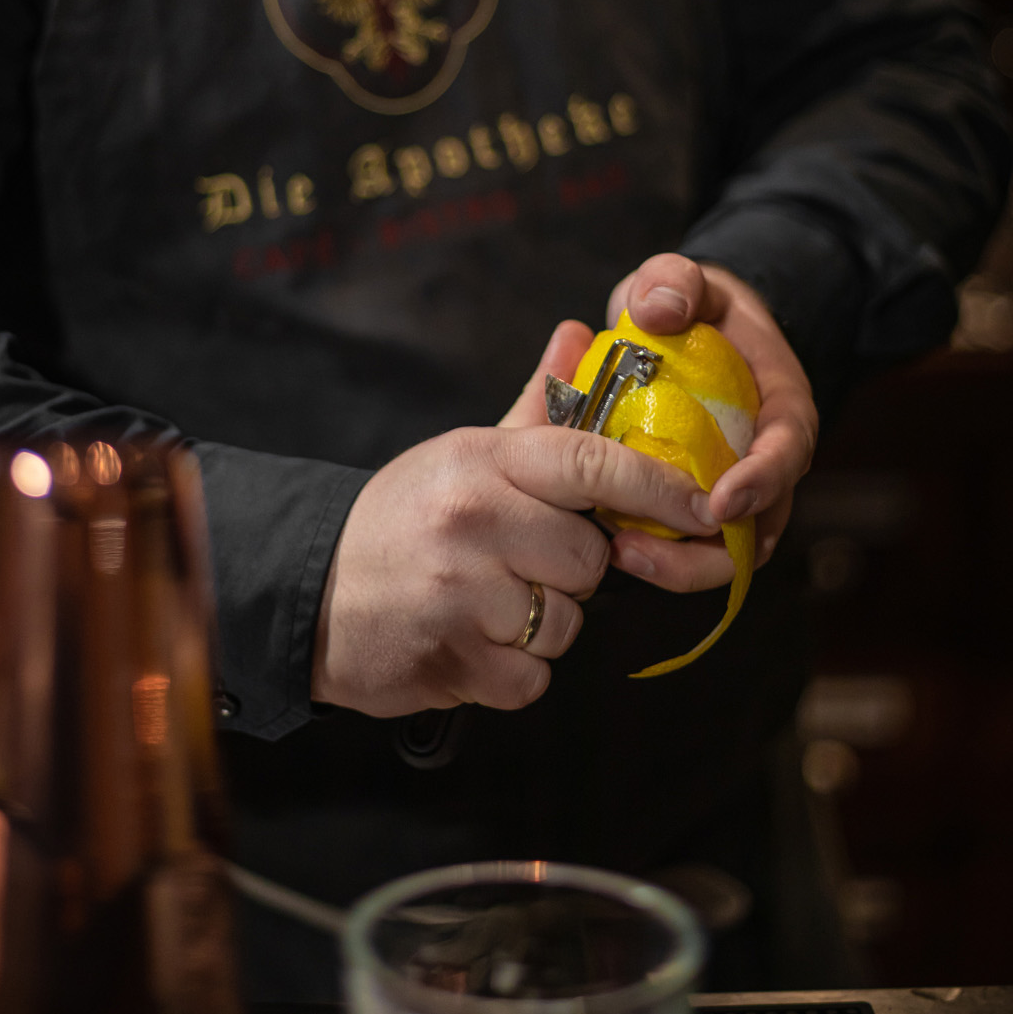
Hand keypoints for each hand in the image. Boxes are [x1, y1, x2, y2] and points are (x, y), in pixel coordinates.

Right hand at [311, 328, 720, 718]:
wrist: (306, 594)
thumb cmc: (400, 520)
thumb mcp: (460, 455)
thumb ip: (533, 409)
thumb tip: (577, 335)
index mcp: (481, 462)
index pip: (592, 463)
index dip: (659, 488)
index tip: (706, 508)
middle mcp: (474, 521)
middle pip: (590, 560)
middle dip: (571, 573)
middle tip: (522, 565)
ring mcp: (462, 596)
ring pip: (565, 625)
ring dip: (540, 625)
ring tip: (485, 604)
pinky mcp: (454, 663)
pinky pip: (532, 678)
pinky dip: (512, 672)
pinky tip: (470, 644)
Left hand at [601, 254, 817, 591]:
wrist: (686, 331)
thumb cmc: (692, 307)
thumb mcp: (684, 279)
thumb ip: (675, 280)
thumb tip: (659, 310)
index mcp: (781, 408)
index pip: (789, 452)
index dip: (763, 481)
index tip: (722, 502)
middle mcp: (765, 462)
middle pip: (757, 527)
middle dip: (705, 552)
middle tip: (639, 547)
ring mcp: (732, 492)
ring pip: (720, 553)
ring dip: (674, 565)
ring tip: (615, 554)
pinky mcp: (692, 507)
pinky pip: (682, 546)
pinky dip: (652, 553)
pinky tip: (604, 544)